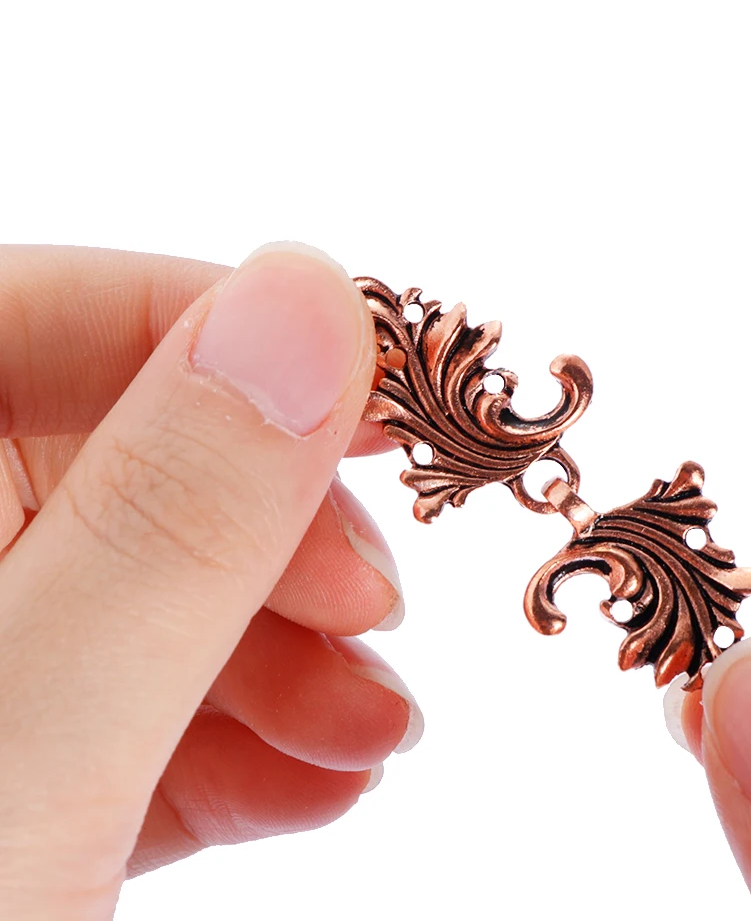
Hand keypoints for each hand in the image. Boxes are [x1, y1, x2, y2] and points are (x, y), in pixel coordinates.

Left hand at [0, 243, 420, 918]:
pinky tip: (314, 775)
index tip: (393, 413)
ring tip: (368, 735)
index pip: (79, 313)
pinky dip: (241, 727)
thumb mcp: (27, 742)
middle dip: (284, 536)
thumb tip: (316, 293)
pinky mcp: (17, 739)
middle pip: (141, 454)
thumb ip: (174, 513)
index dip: (251, 343)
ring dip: (287, 650)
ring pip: (159, 579)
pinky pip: (142, 684)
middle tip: (380, 618)